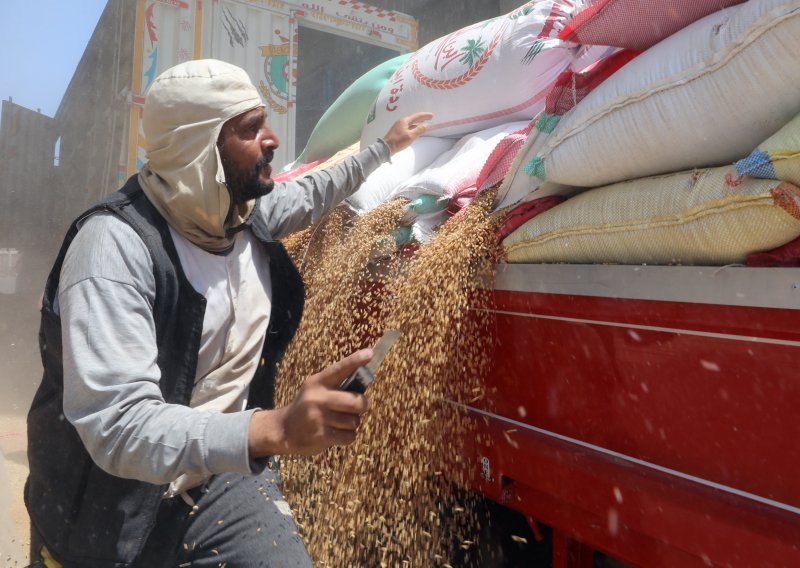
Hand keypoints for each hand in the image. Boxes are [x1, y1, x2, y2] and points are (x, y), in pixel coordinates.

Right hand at [248, 349, 371, 456]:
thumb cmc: (308, 407)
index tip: (369, 353)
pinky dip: (347, 436)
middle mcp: (318, 397)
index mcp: (318, 382)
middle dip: (363, 405)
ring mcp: (319, 417)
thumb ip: (337, 386)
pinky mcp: (321, 435)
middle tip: (359, 406)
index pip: (340, 369)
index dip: (355, 361)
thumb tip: (365, 382)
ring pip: (354, 420)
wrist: (283, 430)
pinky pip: (349, 436)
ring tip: (338, 422)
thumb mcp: (316, 390)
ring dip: (352, 423)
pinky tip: (335, 433)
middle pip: (356, 401)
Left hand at [381, 112, 433, 154]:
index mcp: (404, 121)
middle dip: (422, 118)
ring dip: (418, 123)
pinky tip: (416, 130)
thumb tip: (427, 125)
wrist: (386, 148)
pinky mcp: (398, 131)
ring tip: (424, 124)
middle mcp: (401, 121)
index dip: (425, 115)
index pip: (417, 116)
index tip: (432, 115)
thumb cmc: (398, 141)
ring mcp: (399, 126)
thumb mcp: (410, 136)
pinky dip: (414, 127)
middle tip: (430, 118)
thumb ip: (419, 130)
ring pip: (411, 123)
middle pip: (413, 118)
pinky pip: (408, 127)